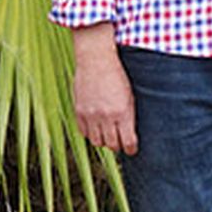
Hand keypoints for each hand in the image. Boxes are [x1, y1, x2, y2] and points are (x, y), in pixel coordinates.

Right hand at [72, 24, 137, 154]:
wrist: (97, 61)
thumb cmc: (118, 75)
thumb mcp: (130, 94)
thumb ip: (129, 114)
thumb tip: (130, 132)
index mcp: (123, 112)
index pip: (127, 141)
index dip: (131, 148)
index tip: (133, 150)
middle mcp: (106, 116)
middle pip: (111, 144)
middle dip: (118, 146)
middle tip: (121, 144)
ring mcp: (91, 115)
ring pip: (97, 141)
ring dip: (103, 141)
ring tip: (108, 136)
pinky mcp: (79, 112)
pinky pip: (84, 133)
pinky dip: (90, 134)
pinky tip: (96, 128)